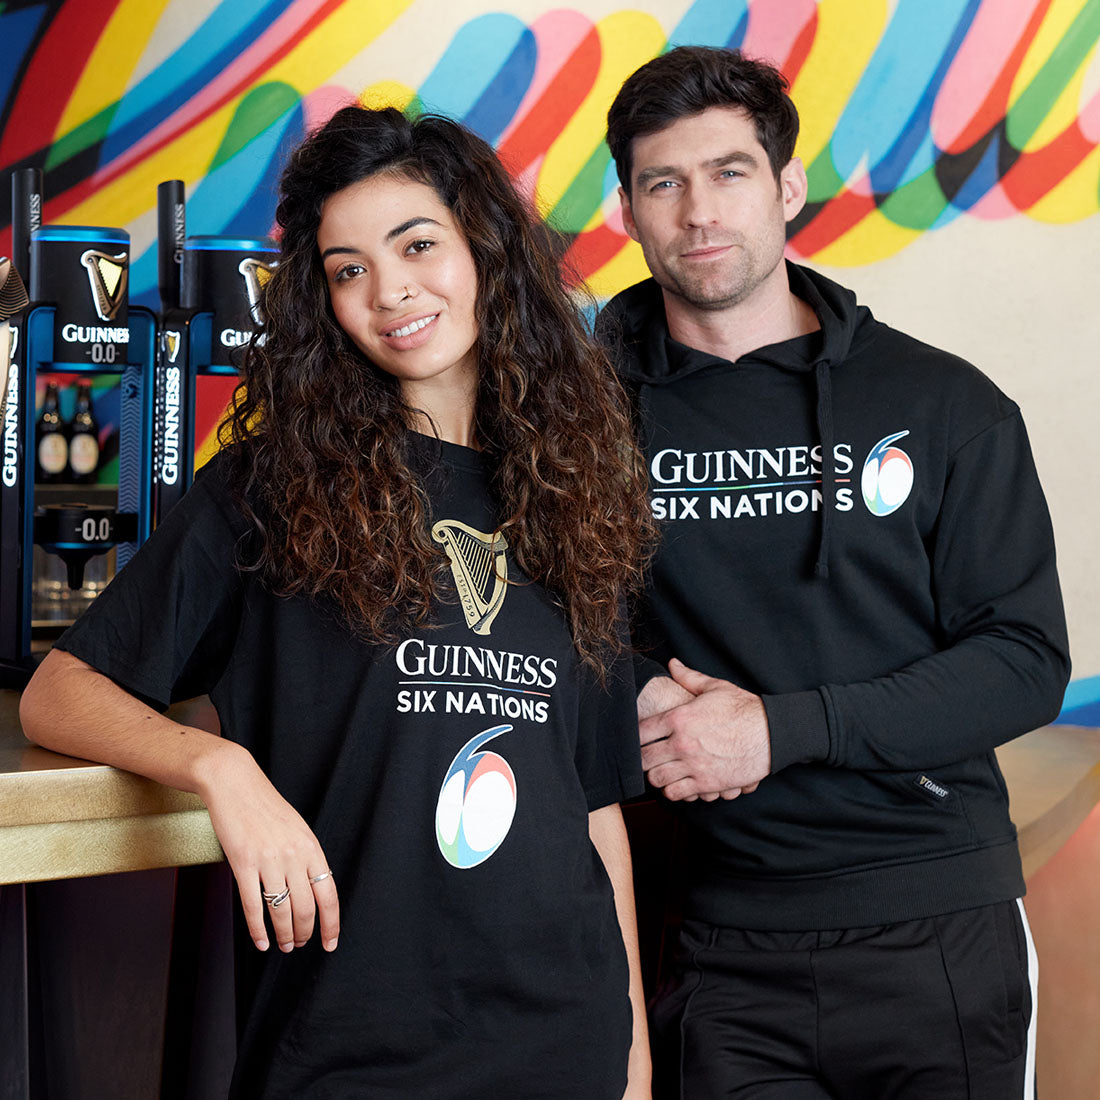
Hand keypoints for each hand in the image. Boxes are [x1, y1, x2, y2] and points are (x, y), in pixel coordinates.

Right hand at [198, 742, 339, 953]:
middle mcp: (293, 855)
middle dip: (306, 932)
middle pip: (306, 907)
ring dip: (285, 935)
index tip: (330, 942)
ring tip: (285, 945)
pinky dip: (258, 930)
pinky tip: (261, 942)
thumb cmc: (265, 806)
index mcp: (310, 846)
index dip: (331, 922)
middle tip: (302, 944)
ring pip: (281, 911)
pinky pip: (253, 906)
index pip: (329, 893)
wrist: (235, 783)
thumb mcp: (296, 828)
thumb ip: (306, 856)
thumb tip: (314, 887)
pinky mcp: (243, 863)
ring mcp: (268, 860)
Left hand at [638, 658, 769, 800]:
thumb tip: (672, 664)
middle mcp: (682, 743)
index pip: (640, 732)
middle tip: (647, 757)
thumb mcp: (715, 687)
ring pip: (656, 779)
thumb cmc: (744, 709)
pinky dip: (672, 790)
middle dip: (642, 759)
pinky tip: (677, 783)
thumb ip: (689, 677)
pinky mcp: (707, 783)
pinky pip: (676, 793)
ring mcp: (694, 765)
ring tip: (660, 770)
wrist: (772, 733)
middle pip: (643, 759)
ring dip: (656, 775)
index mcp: (679, 718)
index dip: (635, 737)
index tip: (638, 739)